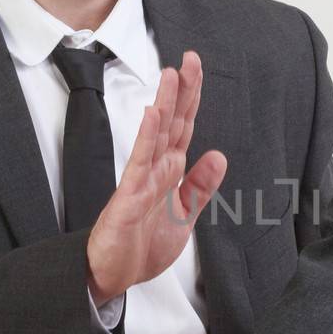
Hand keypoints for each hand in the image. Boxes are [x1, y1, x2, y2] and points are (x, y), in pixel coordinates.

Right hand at [86, 50, 227, 301]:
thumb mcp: (184, 215)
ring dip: (164, 104)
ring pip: (155, 135)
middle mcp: (155, 169)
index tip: (196, 68)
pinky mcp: (129, 197)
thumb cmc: (142, 245)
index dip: (192, 98)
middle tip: (189, 57)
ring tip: (169, 75)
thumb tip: (219, 156)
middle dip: (181, 90)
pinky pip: (139, 163)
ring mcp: (141, 180)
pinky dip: (147, 139)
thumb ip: (200, 186)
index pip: (184, 127)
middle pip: (172, 122)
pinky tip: (152, 116)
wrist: (114, 275)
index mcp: (169, 171)